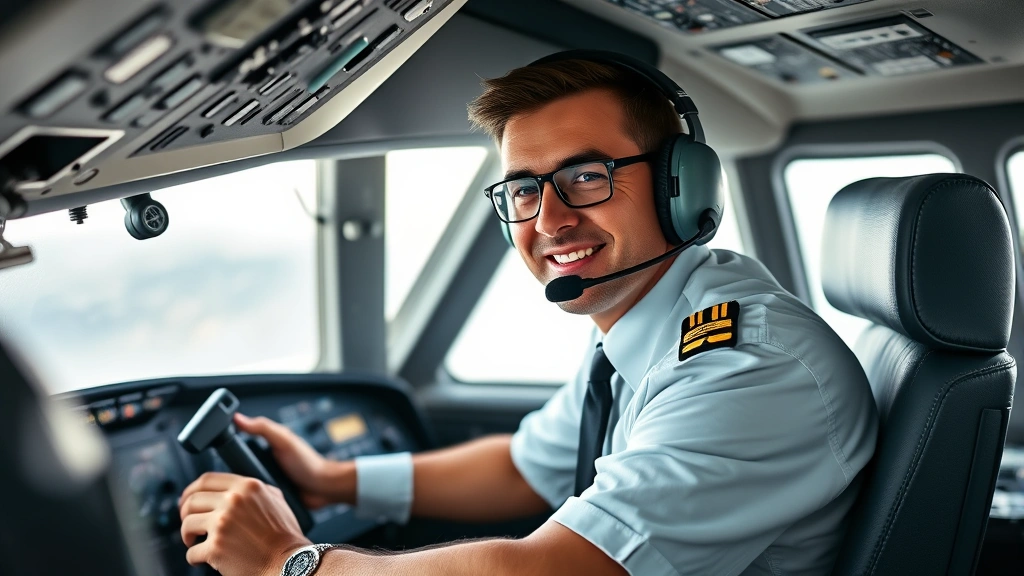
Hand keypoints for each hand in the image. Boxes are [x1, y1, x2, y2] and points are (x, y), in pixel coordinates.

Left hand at [179, 472, 311, 575]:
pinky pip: (191, 552)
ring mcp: (223, 523)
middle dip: (185, 514)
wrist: (289, 563)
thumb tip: (234, 489)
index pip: (206, 480)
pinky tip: (204, 559)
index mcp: (247, 486)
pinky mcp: (216, 547)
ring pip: (187, 524)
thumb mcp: (276, 500)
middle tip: (190, 525)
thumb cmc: (285, 536)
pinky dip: (195, 558)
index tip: (187, 500)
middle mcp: (233, 501)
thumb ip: (255, 490)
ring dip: (188, 535)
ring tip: (195, 542)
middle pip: (192, 501)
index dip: (191, 490)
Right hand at [234, 413, 339, 507]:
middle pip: (236, 471)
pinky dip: (250, 503)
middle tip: (227, 483)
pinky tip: (247, 505)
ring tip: (237, 494)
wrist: (323, 488)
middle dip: (232, 478)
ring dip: (241, 491)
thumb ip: (263, 428)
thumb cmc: (307, 462)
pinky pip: (253, 502)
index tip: (217, 460)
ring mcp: (264, 483)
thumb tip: (238, 417)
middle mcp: (261, 466)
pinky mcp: (268, 499)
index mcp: (263, 449)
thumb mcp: (283, 440)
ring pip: (243, 488)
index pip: (236, 450)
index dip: (226, 454)